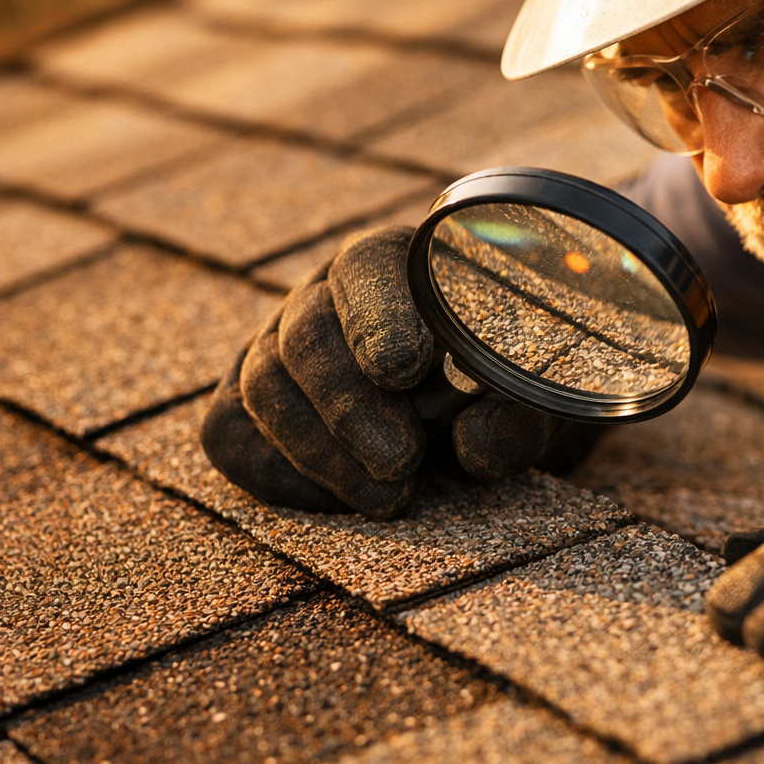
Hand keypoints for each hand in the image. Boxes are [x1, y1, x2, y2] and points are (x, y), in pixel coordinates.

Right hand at [202, 226, 586, 517]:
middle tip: (401, 461)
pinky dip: (281, 474)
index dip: (380, 314)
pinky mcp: (247, 402)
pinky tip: (343, 499)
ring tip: (388, 497)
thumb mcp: (531, 405)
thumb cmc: (507, 396)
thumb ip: (516, 419)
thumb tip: (476, 444)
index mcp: (403, 264)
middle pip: (307, 330)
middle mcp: (330, 293)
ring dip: (322, 450)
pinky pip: (232, 433)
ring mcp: (279, 345)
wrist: (476, 421)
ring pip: (266, 384)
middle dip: (350, 404)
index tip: (404, 367)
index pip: (371, 267)